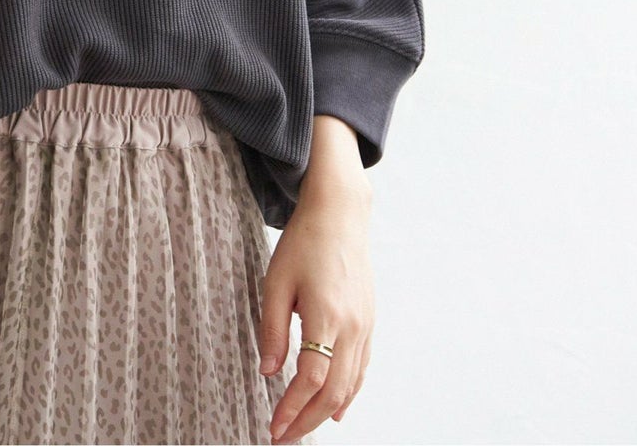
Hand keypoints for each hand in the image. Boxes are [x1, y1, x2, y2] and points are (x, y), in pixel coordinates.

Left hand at [258, 187, 374, 442]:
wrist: (340, 213)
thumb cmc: (304, 242)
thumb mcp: (276, 281)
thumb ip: (272, 329)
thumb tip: (267, 371)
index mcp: (326, 315)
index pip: (310, 379)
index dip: (291, 409)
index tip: (273, 428)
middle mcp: (352, 326)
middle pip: (333, 391)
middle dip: (308, 421)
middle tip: (283, 438)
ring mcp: (365, 325)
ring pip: (351, 384)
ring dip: (327, 412)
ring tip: (303, 428)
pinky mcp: (369, 321)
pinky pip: (361, 368)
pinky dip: (349, 394)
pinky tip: (337, 409)